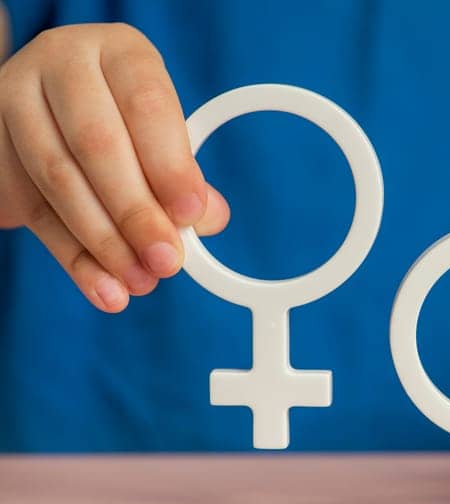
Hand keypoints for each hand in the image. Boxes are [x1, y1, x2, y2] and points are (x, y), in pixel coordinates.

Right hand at [0, 23, 229, 312]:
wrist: (52, 104)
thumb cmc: (123, 115)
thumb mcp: (161, 128)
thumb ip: (184, 171)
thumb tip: (208, 218)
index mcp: (119, 52)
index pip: (146, 105)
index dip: (170, 164)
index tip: (191, 214)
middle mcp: (61, 65)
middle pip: (96, 145)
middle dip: (135, 213)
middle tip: (167, 261)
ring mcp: (15, 100)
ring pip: (56, 178)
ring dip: (102, 242)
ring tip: (140, 281)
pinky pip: (30, 208)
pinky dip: (70, 255)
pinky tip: (102, 285)